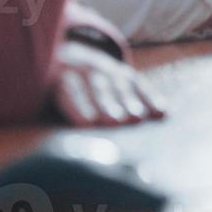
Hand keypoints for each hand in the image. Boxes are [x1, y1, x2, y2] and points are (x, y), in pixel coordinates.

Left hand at [50, 41, 166, 125]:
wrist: (69, 57)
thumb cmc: (57, 94)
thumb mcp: (49, 97)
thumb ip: (55, 116)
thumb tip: (56, 154)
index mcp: (60, 78)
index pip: (69, 91)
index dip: (78, 106)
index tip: (87, 122)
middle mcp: (85, 70)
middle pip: (97, 89)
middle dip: (107, 105)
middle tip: (116, 122)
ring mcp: (108, 70)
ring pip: (120, 86)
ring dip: (130, 102)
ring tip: (138, 119)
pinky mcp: (126, 74)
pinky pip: (141, 85)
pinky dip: (152, 98)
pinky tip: (162, 112)